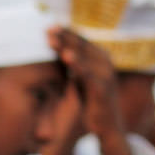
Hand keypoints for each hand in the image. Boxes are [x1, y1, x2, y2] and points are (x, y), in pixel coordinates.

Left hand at [49, 27, 139, 154]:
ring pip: (84, 56)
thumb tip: (56, 50)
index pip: (81, 40)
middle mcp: (105, 63)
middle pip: (82, 45)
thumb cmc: (91, 103)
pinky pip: (88, 73)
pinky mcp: (103, 88)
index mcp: (100, 58)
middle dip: (64, 36)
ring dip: (67, 46)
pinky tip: (65, 57)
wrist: (107, 129)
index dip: (66, 33)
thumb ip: (72, 66)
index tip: (48, 25)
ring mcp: (106, 75)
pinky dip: (77, 64)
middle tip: (47, 28)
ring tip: (52, 39)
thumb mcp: (79, 81)